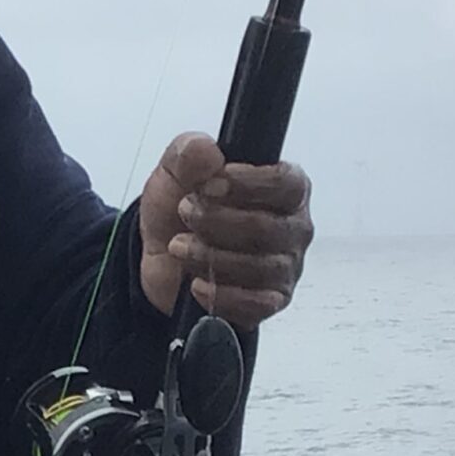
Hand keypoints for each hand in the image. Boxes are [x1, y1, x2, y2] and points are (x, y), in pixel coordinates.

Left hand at [137, 133, 313, 326]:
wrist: (162, 259)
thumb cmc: (182, 211)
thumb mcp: (174, 174)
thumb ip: (188, 154)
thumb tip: (206, 151)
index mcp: (284, 188)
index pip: (287, 184)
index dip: (248, 185)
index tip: (209, 186)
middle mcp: (292, 227)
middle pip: (269, 229)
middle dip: (217, 221)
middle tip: (185, 212)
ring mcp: (285, 266)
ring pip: (260, 267)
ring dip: (212, 257)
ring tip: (180, 246)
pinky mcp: (270, 300)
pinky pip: (258, 304)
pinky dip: (223, 296)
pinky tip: (198, 284)